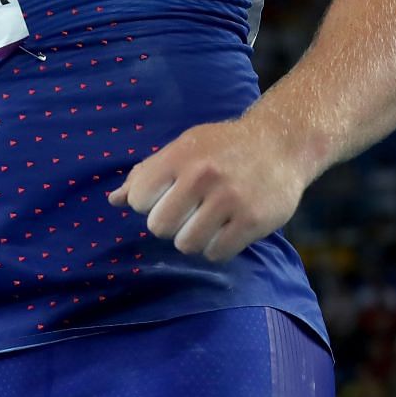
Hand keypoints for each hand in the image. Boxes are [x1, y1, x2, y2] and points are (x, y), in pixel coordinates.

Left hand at [105, 117, 313, 262]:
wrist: (280, 144)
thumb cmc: (222, 147)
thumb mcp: (184, 147)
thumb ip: (148, 173)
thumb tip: (115, 200)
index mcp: (181, 156)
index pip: (139, 199)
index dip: (148, 204)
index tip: (164, 197)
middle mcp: (203, 175)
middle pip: (160, 227)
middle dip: (169, 225)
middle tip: (186, 214)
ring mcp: (229, 199)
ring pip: (187, 245)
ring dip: (193, 239)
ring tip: (206, 222)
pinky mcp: (252, 220)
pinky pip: (216, 253)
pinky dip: (216, 248)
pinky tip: (225, 230)